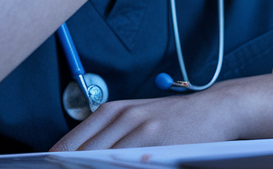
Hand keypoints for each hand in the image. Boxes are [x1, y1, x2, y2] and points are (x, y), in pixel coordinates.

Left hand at [49, 87, 244, 150]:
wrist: (214, 109)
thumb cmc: (172, 120)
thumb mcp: (134, 120)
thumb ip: (106, 138)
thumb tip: (70, 161)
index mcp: (109, 111)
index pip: (67, 147)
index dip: (58, 166)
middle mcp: (120, 116)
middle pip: (80, 157)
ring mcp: (138, 127)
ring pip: (100, 161)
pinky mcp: (156, 139)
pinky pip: (126, 163)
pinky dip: (119, 168)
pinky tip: (121, 168)